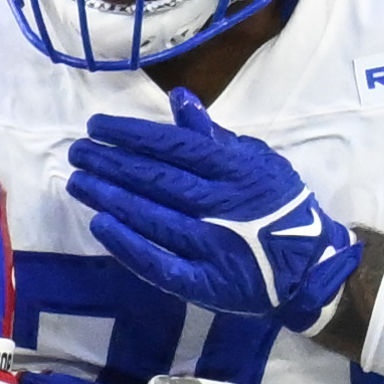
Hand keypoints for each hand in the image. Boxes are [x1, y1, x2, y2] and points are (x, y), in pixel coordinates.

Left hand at [65, 90, 361, 331]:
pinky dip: (128, 244)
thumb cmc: (277, 204)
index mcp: (235, 170)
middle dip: (111, 163)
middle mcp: (222, 204)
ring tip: (78, 181)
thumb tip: (180, 100)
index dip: (131, 135)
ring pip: (152, 217)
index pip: (173, 146)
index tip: (96, 127)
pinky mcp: (204, 282)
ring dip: (110, 198)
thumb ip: (214, 136)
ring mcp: (212, 245)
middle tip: (76, 152)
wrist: (307, 265)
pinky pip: (159, 262)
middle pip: (156, 179)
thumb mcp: (256, 160)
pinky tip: (100, 225)